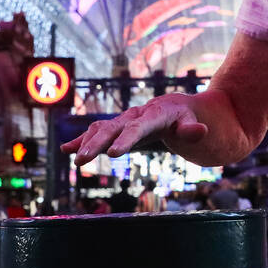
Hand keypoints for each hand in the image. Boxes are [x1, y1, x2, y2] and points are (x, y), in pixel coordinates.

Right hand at [60, 94, 208, 166]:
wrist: (174, 108)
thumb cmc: (185, 118)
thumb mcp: (192, 123)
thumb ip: (193, 129)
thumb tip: (201, 131)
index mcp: (154, 114)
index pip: (139, 128)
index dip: (126, 140)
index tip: (114, 153)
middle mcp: (134, 116)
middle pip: (113, 128)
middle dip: (97, 143)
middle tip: (84, 159)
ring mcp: (123, 121)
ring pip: (102, 129)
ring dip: (86, 142)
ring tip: (74, 158)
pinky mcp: (116, 128)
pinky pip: (97, 132)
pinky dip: (81, 139)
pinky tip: (66, 149)